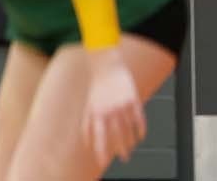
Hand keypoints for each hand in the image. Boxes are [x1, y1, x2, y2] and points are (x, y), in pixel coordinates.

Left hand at [83, 50, 144, 166]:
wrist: (106, 66)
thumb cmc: (97, 88)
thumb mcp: (88, 106)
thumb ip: (87, 124)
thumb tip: (86, 142)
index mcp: (96, 112)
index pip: (99, 136)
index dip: (101, 150)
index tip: (103, 162)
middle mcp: (110, 110)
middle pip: (117, 136)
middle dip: (121, 150)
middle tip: (125, 159)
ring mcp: (123, 106)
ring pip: (129, 129)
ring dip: (130, 141)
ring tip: (131, 148)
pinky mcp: (134, 100)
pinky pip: (140, 119)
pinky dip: (141, 129)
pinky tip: (141, 136)